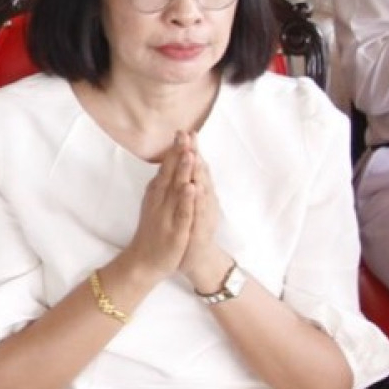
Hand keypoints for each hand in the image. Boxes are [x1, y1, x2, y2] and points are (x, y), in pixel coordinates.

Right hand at [120, 145, 196, 284]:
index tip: (183, 131)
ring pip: (176, 190)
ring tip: (189, 153)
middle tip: (185, 133)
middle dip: (179, 153)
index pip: (167, 167)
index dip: (175, 150)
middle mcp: (159, 200)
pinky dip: (185, 200)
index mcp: (156, 193)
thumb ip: (161, 184)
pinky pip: (181, 213)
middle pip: (171, 173)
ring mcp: (166, 215)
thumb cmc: (152, 231)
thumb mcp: (154, 203)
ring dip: (182, 171)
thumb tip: (168, 163)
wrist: (143, 261)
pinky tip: (190, 187)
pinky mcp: (175, 230)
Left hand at [171, 135, 233, 294]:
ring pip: (201, 190)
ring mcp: (203, 214)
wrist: (194, 258)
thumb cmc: (189, 227)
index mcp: (198, 193)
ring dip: (198, 172)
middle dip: (195, 154)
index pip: (195, 167)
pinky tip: (195, 188)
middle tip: (191, 135)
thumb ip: (187, 183)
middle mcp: (204, 200)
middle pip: (199, 173)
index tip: (187, 131)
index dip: (191, 149)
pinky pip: (199, 212)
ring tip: (195, 155)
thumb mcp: (186, 203)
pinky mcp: (201, 229)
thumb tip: (184, 161)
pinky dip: (197, 200)